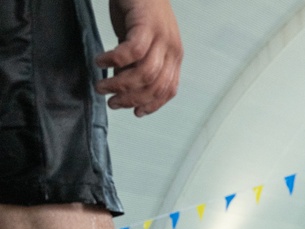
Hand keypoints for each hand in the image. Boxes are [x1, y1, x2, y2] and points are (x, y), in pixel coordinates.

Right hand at [95, 0, 182, 116]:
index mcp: (174, 57)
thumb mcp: (143, 43)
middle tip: (111, 101)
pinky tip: (100, 62)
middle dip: (131, 99)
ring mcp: (162, 37)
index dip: (152, 105)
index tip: (135, 112)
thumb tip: (124, 88)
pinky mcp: (146, 25)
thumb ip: (137, 66)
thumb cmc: (138, 11)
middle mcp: (172, 50)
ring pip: (144, 73)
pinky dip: (114, 61)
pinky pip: (132, 51)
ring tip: (101, 85)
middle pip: (155, 86)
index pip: (168, 90)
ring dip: (120, 84)